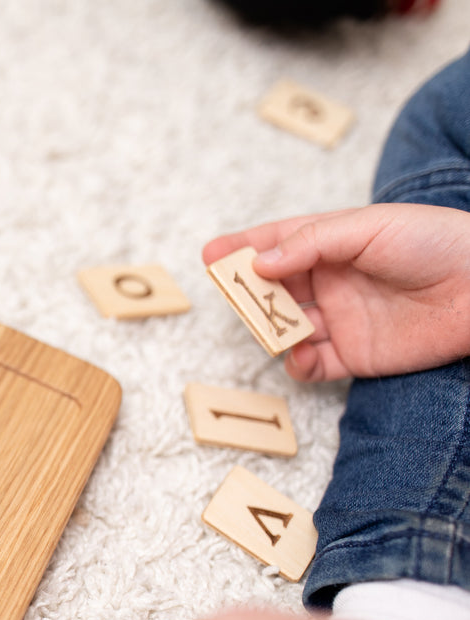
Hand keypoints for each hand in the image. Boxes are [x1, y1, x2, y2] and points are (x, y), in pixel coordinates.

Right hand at [202, 203, 469, 380]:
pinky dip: (298, 364)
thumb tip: (259, 263)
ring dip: (271, 329)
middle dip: (249, 292)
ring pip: (286, 328)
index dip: (243, 248)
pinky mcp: (356, 355)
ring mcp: (342, 319)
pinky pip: (313, 365)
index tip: (210, 254)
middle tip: (236, 295)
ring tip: (272, 327)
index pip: (279, 243)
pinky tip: (301, 355)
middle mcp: (333, 281)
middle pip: (274, 289)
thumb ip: (309, 244)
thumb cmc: (436, 243)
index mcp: (334, 243)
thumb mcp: (368, 227)